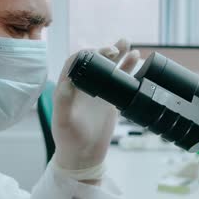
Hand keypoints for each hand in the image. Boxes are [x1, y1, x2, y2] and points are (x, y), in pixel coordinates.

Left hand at [52, 39, 139, 170]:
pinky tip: (136, 58)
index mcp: (67, 86)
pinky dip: (128, 69)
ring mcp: (98, 90)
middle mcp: (83, 85)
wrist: (84, 155)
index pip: (75, 62)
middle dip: (104, 52)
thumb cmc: (68, 139)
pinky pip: (121, 80)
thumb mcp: (62, 122)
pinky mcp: (111, 98)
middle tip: (115, 50)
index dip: (85, 54)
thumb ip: (63, 102)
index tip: (96, 53)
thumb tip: (67, 82)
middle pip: (94, 61)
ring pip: (109, 67)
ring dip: (118, 54)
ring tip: (127, 43)